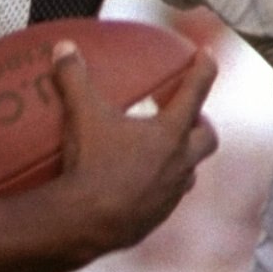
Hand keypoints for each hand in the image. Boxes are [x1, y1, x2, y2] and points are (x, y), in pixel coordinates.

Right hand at [49, 40, 217, 254]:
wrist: (87, 223)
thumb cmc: (92, 164)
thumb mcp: (82, 116)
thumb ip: (74, 78)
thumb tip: (64, 48)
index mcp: (170, 132)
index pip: (196, 92)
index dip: (204, 69)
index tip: (208, 57)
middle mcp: (180, 162)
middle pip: (207, 138)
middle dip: (201, 124)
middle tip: (188, 117)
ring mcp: (172, 193)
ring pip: (190, 171)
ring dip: (183, 159)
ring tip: (164, 153)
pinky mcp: (157, 217)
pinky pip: (168, 198)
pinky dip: (161, 187)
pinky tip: (140, 185)